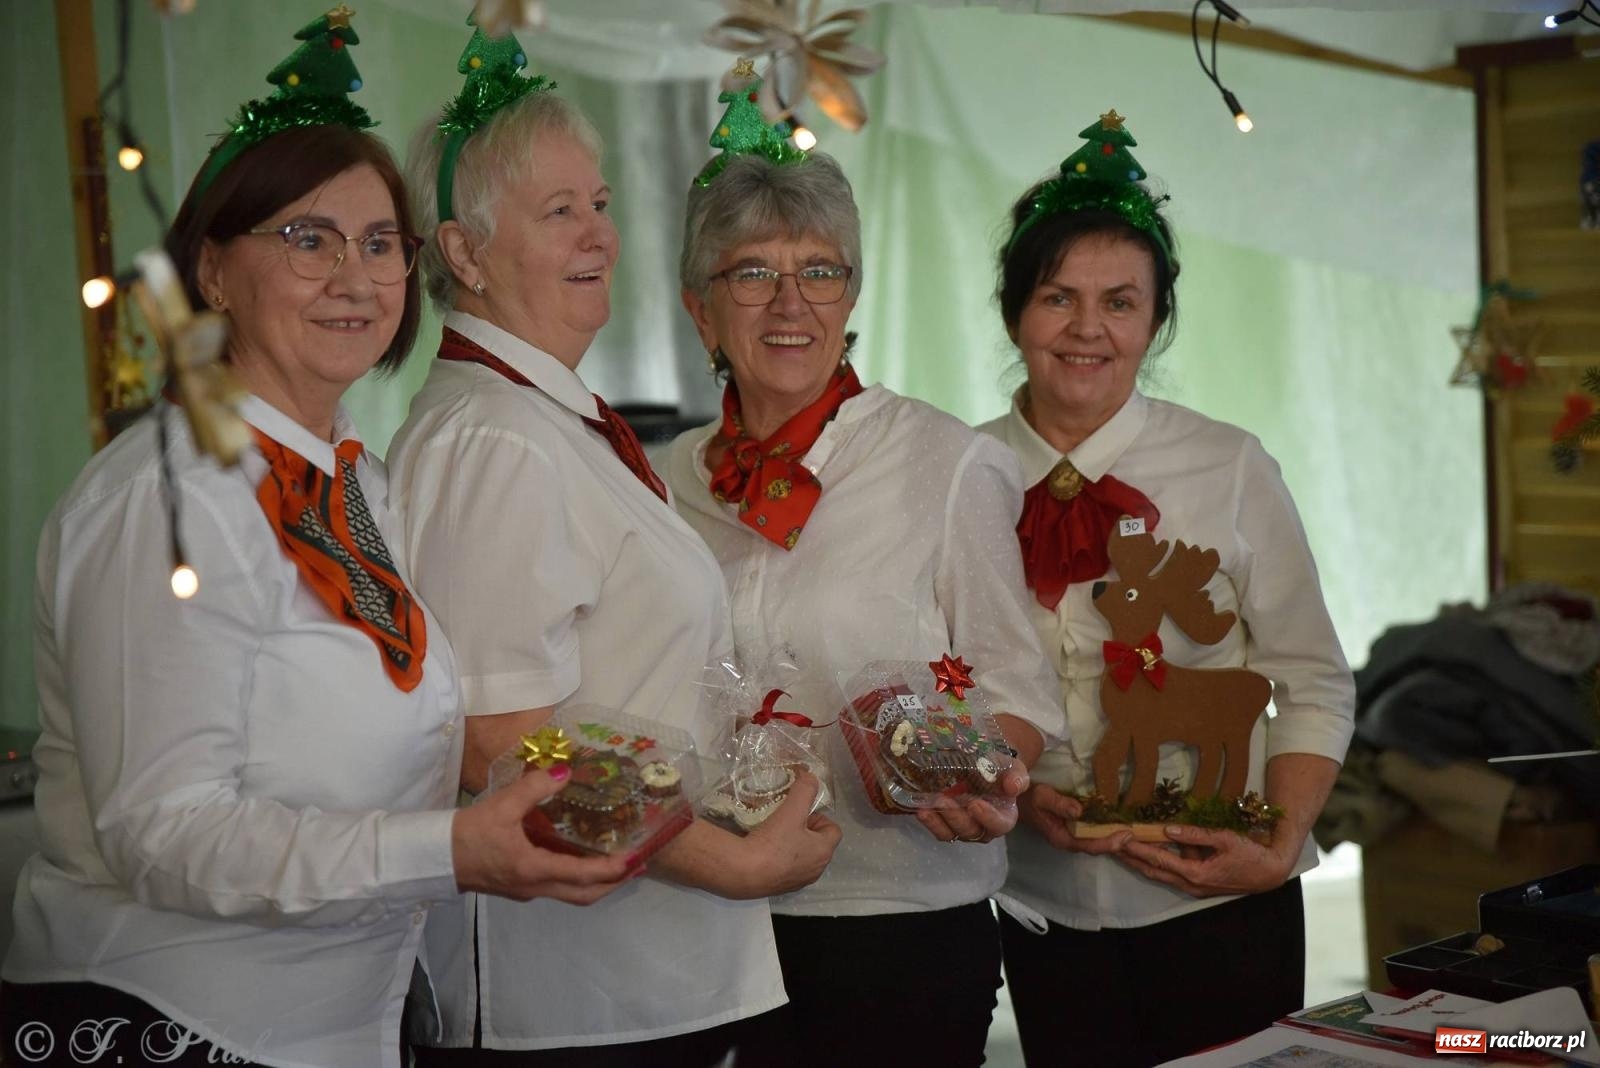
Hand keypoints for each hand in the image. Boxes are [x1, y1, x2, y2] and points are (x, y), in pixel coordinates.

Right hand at [451, 766, 634, 904]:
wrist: (433, 859)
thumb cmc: (466, 834)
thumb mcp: (501, 806)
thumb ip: (534, 787)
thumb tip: (564, 770)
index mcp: (534, 869)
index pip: (583, 875)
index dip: (612, 869)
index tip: (635, 858)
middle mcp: (535, 886)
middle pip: (585, 895)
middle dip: (614, 884)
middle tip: (637, 866)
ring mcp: (526, 890)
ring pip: (571, 895)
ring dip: (597, 884)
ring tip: (617, 865)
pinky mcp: (518, 886)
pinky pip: (557, 888)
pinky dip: (577, 879)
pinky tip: (580, 858)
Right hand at [741, 772, 842, 895]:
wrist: (743, 873)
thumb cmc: (773, 842)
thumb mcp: (792, 809)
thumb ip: (804, 790)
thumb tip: (810, 775)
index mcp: (823, 852)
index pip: (833, 830)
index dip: (818, 817)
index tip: (799, 812)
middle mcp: (815, 870)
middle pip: (817, 843)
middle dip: (804, 830)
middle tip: (785, 821)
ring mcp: (797, 882)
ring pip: (801, 857)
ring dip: (791, 844)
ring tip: (772, 833)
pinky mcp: (779, 888)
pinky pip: (785, 869)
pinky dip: (778, 858)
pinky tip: (762, 850)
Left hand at [916, 763, 1027, 844]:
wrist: (984, 767)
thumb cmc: (1001, 770)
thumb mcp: (1013, 768)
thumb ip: (1016, 777)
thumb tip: (1013, 787)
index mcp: (1004, 817)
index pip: (999, 825)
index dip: (988, 818)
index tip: (975, 804)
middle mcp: (984, 828)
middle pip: (971, 831)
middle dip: (956, 818)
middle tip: (944, 801)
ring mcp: (964, 828)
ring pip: (951, 833)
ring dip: (938, 821)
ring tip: (926, 807)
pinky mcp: (948, 824)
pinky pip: (938, 828)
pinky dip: (929, 820)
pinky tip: (920, 808)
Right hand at [1015, 783, 1130, 854]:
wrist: (1016, 801)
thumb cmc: (1029, 798)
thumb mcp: (1041, 797)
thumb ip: (1059, 804)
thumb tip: (1079, 811)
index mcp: (1063, 838)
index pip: (1090, 845)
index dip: (1109, 842)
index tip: (1127, 835)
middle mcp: (1070, 841)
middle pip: (1098, 847)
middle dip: (1117, 844)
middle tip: (1137, 835)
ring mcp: (1073, 836)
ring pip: (1097, 842)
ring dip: (1115, 838)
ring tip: (1134, 832)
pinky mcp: (1075, 829)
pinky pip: (1094, 834)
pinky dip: (1108, 831)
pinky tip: (1120, 824)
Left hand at [1117, 824, 1297, 897]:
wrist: (1269, 874)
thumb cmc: (1250, 854)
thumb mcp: (1225, 840)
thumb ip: (1196, 835)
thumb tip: (1168, 830)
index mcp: (1195, 874)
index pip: (1158, 859)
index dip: (1137, 848)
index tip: (1120, 837)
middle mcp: (1190, 884)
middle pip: (1152, 870)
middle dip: (1129, 857)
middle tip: (1109, 844)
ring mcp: (1193, 887)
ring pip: (1159, 873)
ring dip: (1139, 861)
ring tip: (1119, 847)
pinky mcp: (1197, 883)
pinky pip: (1170, 872)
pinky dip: (1155, 862)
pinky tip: (1145, 851)